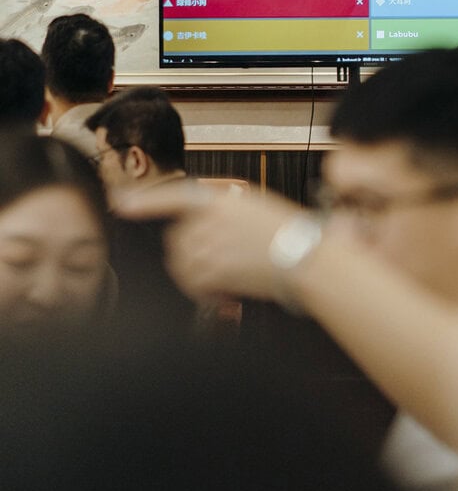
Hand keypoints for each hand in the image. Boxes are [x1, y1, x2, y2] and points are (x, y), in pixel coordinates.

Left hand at [118, 182, 299, 300]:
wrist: (303, 255)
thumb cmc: (287, 233)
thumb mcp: (254, 207)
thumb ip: (223, 213)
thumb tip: (205, 228)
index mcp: (220, 199)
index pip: (174, 197)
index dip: (146, 201)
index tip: (122, 204)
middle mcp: (210, 220)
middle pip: (177, 240)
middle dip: (189, 256)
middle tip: (215, 266)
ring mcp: (210, 245)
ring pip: (182, 264)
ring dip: (195, 277)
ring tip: (224, 280)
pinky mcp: (214, 271)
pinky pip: (194, 284)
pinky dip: (204, 292)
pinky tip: (224, 294)